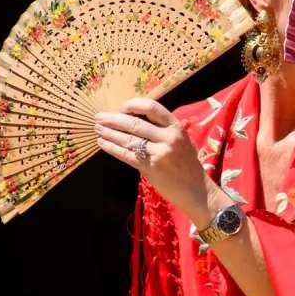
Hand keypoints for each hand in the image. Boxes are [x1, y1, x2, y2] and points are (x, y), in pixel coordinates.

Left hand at [94, 98, 219, 220]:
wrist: (197, 189)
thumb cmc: (188, 165)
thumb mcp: (182, 141)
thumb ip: (164, 130)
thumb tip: (136, 121)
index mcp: (177, 127)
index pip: (152, 108)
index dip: (133, 105)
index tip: (121, 108)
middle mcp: (169, 138)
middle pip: (135, 124)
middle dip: (113, 119)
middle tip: (99, 118)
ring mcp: (160, 153)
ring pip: (128, 140)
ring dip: (109, 133)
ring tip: (97, 129)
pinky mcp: (151, 168)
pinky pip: (127, 155)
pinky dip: (112, 148)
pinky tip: (102, 144)